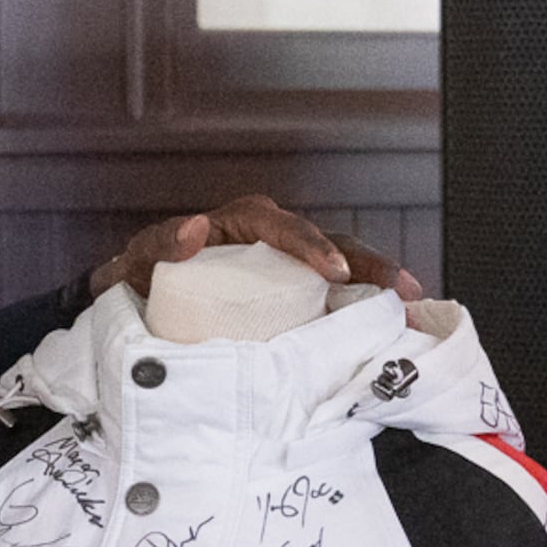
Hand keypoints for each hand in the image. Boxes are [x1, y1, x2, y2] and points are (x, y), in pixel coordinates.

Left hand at [89, 194, 422, 302]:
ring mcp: (285, 269)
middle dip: (368, 262)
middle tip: (399, 287)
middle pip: (327, 242)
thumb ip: (158, 246)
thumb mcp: (136, 263)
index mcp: (239, 224)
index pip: (281, 226)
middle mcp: (269, 241)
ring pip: (341, 266)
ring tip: (411, 304)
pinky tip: (394, 323)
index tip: (334, 271)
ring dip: (377, 284)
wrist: (139, 310)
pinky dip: (364, 307)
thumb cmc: (139, 281)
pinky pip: (333, 296)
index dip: (312, 245)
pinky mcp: (293, 296)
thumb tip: (196, 229)